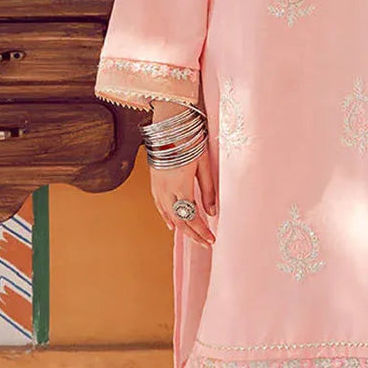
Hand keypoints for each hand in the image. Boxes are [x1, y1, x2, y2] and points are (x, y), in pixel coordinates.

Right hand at [147, 100, 216, 247]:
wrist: (169, 123)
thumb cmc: (190, 140)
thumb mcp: (204, 164)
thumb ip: (209, 190)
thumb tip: (213, 213)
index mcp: (180, 185)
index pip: (192, 217)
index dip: (201, 231)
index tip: (212, 240)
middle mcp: (166, 190)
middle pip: (180, 220)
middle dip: (193, 234)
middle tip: (205, 243)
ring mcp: (157, 187)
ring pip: (168, 215)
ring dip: (182, 228)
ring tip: (193, 237)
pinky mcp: (154, 182)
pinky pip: (159, 206)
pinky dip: (167, 217)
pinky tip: (172, 224)